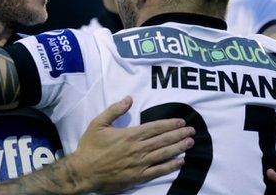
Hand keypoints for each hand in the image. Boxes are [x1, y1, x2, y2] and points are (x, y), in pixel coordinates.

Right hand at [68, 96, 194, 193]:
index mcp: (130, 135)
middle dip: (179, 134)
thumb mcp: (98, 123)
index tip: (181, 122)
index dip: (170, 124)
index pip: (155, 128)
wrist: (83, 171)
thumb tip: (129, 98)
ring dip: (179, 148)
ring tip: (190, 143)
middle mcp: (138, 149)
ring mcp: (139, 163)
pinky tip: (180, 162)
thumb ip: (115, 110)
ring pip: (164, 154)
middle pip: (163, 140)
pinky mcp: (138, 177)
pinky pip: (158, 171)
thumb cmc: (90, 147)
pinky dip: (171, 166)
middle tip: (192, 131)